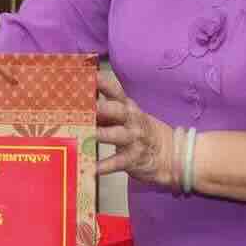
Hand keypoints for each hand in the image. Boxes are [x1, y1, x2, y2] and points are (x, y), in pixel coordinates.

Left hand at [93, 72, 178, 187]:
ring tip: (84, 136)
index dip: (101, 83)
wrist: (170, 153)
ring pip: (116, 135)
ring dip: (100, 135)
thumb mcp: (126, 116)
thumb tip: (76, 101)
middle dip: (101, 107)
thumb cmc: (139, 131)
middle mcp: (131, 120)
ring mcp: (134, 139)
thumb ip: (104, 109)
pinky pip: (118, 162)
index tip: (88, 76)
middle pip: (117, 110)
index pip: (115, 91)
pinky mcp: (134, 158)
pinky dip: (104, 166)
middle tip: (84, 106)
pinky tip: (91, 168)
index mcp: (127, 107)